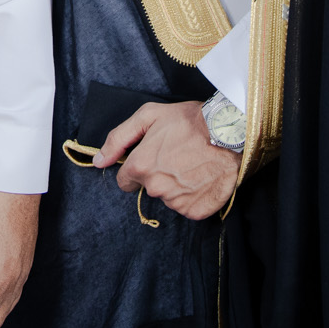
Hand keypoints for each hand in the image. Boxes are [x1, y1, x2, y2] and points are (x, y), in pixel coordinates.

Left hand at [94, 101, 240, 219]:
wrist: (229, 132)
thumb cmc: (190, 120)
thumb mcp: (149, 116)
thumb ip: (118, 138)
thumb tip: (99, 161)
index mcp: (141, 167)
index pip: (125, 181)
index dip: (137, 168)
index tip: (152, 157)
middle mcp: (156, 188)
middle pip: (148, 188)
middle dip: (157, 174)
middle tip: (176, 155)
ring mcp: (177, 202)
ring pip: (168, 198)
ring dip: (176, 185)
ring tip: (192, 164)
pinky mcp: (196, 211)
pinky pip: (187, 207)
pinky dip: (192, 196)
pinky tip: (200, 177)